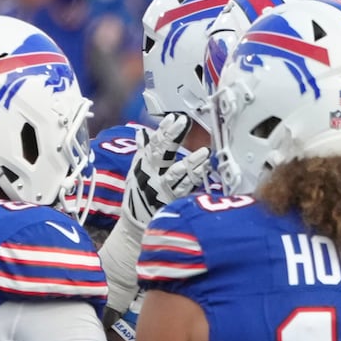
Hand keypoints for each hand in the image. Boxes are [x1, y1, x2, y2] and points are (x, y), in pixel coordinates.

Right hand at [120, 113, 211, 229]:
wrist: (135, 222)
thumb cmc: (137, 194)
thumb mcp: (135, 170)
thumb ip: (142, 151)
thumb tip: (141, 133)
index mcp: (144, 164)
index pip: (153, 143)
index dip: (162, 131)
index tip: (172, 118)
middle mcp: (152, 174)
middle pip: (162, 152)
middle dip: (172, 136)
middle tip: (184, 122)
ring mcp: (162, 187)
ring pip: (176, 171)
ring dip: (190, 160)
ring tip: (204, 151)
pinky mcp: (171, 200)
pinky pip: (184, 187)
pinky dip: (195, 177)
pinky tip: (205, 169)